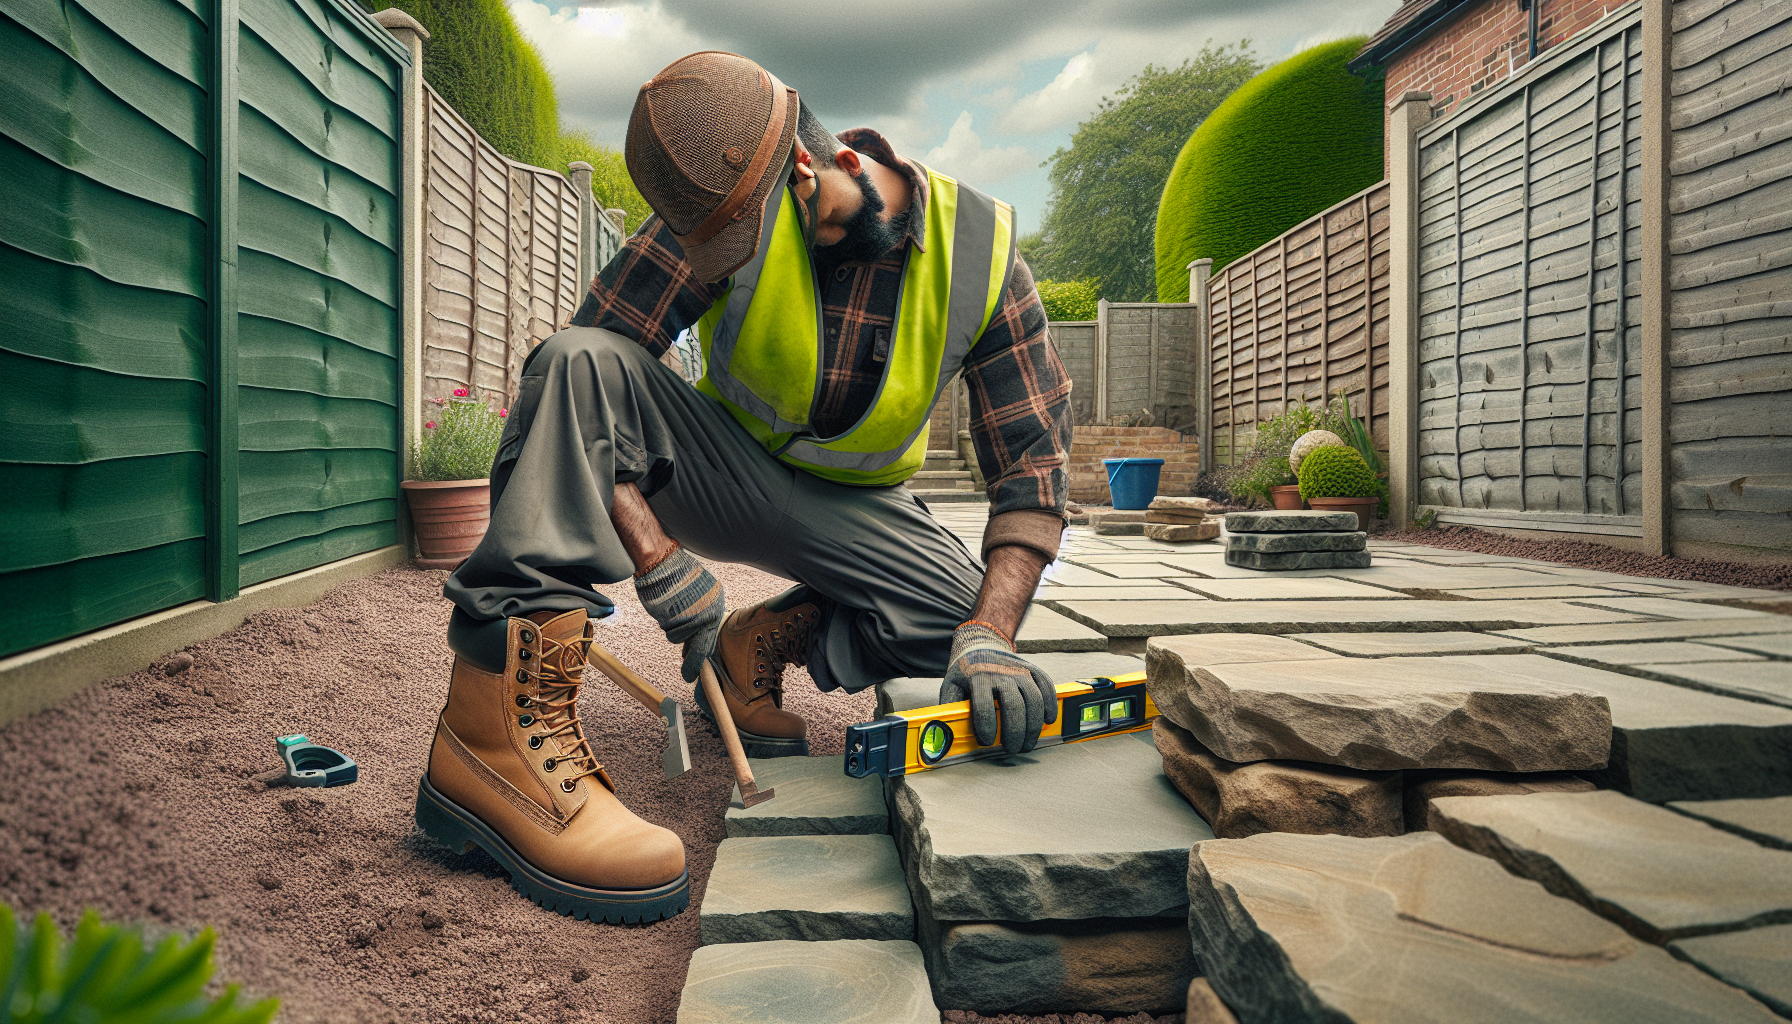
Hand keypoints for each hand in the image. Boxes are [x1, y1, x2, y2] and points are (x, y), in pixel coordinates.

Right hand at [633, 543, 724, 681]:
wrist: (662, 560)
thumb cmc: (676, 575)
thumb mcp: (697, 595)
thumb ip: (699, 614)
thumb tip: (694, 641)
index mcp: (717, 604)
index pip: (711, 635)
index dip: (702, 651)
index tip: (700, 666)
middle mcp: (710, 612)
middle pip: (702, 646)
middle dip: (694, 664)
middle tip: (688, 677)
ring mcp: (694, 617)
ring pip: (679, 639)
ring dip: (671, 629)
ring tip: (668, 609)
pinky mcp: (678, 619)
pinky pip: (669, 632)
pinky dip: (664, 624)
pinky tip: (664, 608)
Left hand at [938, 621, 1057, 753]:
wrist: (981, 644)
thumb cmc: (965, 673)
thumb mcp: (951, 686)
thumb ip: (950, 708)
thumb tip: (944, 734)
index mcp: (977, 677)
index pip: (983, 705)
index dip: (986, 727)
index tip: (987, 742)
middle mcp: (1000, 672)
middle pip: (1013, 705)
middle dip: (1015, 732)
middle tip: (1012, 750)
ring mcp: (1019, 670)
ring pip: (1033, 699)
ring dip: (1033, 726)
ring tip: (1027, 743)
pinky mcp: (1032, 669)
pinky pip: (1046, 686)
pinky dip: (1050, 705)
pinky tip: (1047, 721)